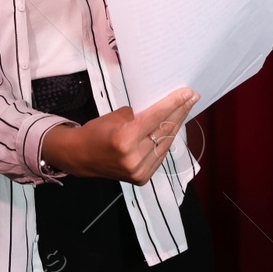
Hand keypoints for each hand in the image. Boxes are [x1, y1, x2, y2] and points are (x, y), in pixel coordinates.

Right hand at [38, 87, 197, 183]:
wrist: (81, 156)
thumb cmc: (95, 133)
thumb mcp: (117, 117)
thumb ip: (141, 115)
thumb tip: (162, 108)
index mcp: (124, 140)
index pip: (155, 118)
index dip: (173, 104)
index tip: (187, 93)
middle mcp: (133, 158)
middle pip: (164, 131)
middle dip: (180, 112)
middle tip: (191, 98)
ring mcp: (139, 171)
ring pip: (166, 144)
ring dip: (176, 126)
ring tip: (184, 110)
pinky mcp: (142, 177)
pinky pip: (160, 155)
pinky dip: (166, 140)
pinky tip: (172, 127)